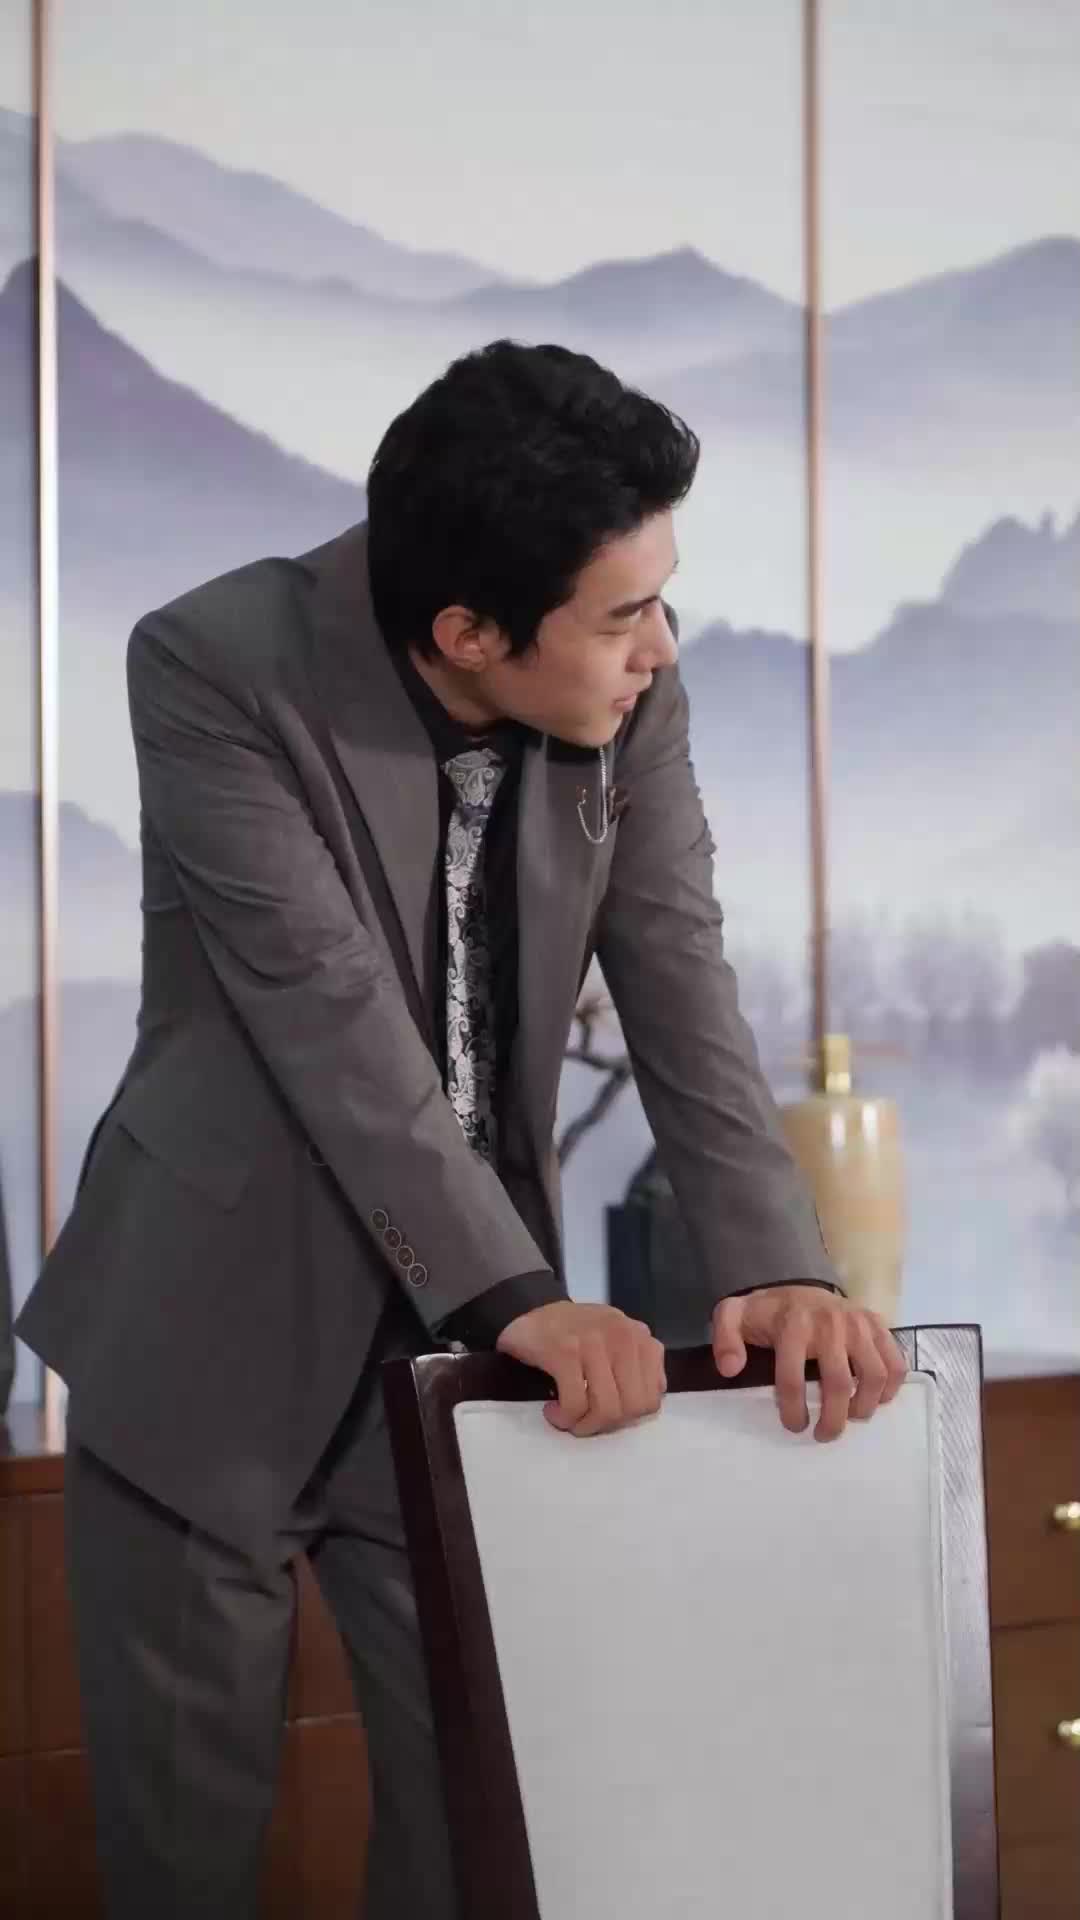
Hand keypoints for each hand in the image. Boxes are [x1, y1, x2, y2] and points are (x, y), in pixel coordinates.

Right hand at [497, 1301, 666, 1436]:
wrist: (530, 1308)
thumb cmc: (574, 1332)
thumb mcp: (616, 1340)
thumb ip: (637, 1364)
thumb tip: (648, 1401)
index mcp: (639, 1337)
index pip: (652, 1397)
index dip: (628, 1417)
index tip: (605, 1414)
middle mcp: (622, 1336)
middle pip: (631, 1407)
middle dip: (606, 1424)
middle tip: (584, 1420)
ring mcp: (594, 1343)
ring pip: (606, 1409)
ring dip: (583, 1425)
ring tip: (568, 1418)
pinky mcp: (565, 1352)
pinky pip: (575, 1404)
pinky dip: (564, 1418)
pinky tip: (553, 1410)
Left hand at [711, 1287, 906, 1441]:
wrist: (800, 1286)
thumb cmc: (768, 1312)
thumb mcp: (733, 1316)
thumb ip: (724, 1338)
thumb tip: (730, 1369)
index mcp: (793, 1325)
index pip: (792, 1379)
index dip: (793, 1411)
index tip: (794, 1426)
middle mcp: (830, 1323)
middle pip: (839, 1385)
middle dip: (833, 1420)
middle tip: (824, 1435)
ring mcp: (858, 1322)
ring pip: (874, 1376)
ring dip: (864, 1407)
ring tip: (850, 1418)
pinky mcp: (877, 1323)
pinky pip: (895, 1362)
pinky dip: (890, 1387)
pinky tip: (875, 1400)